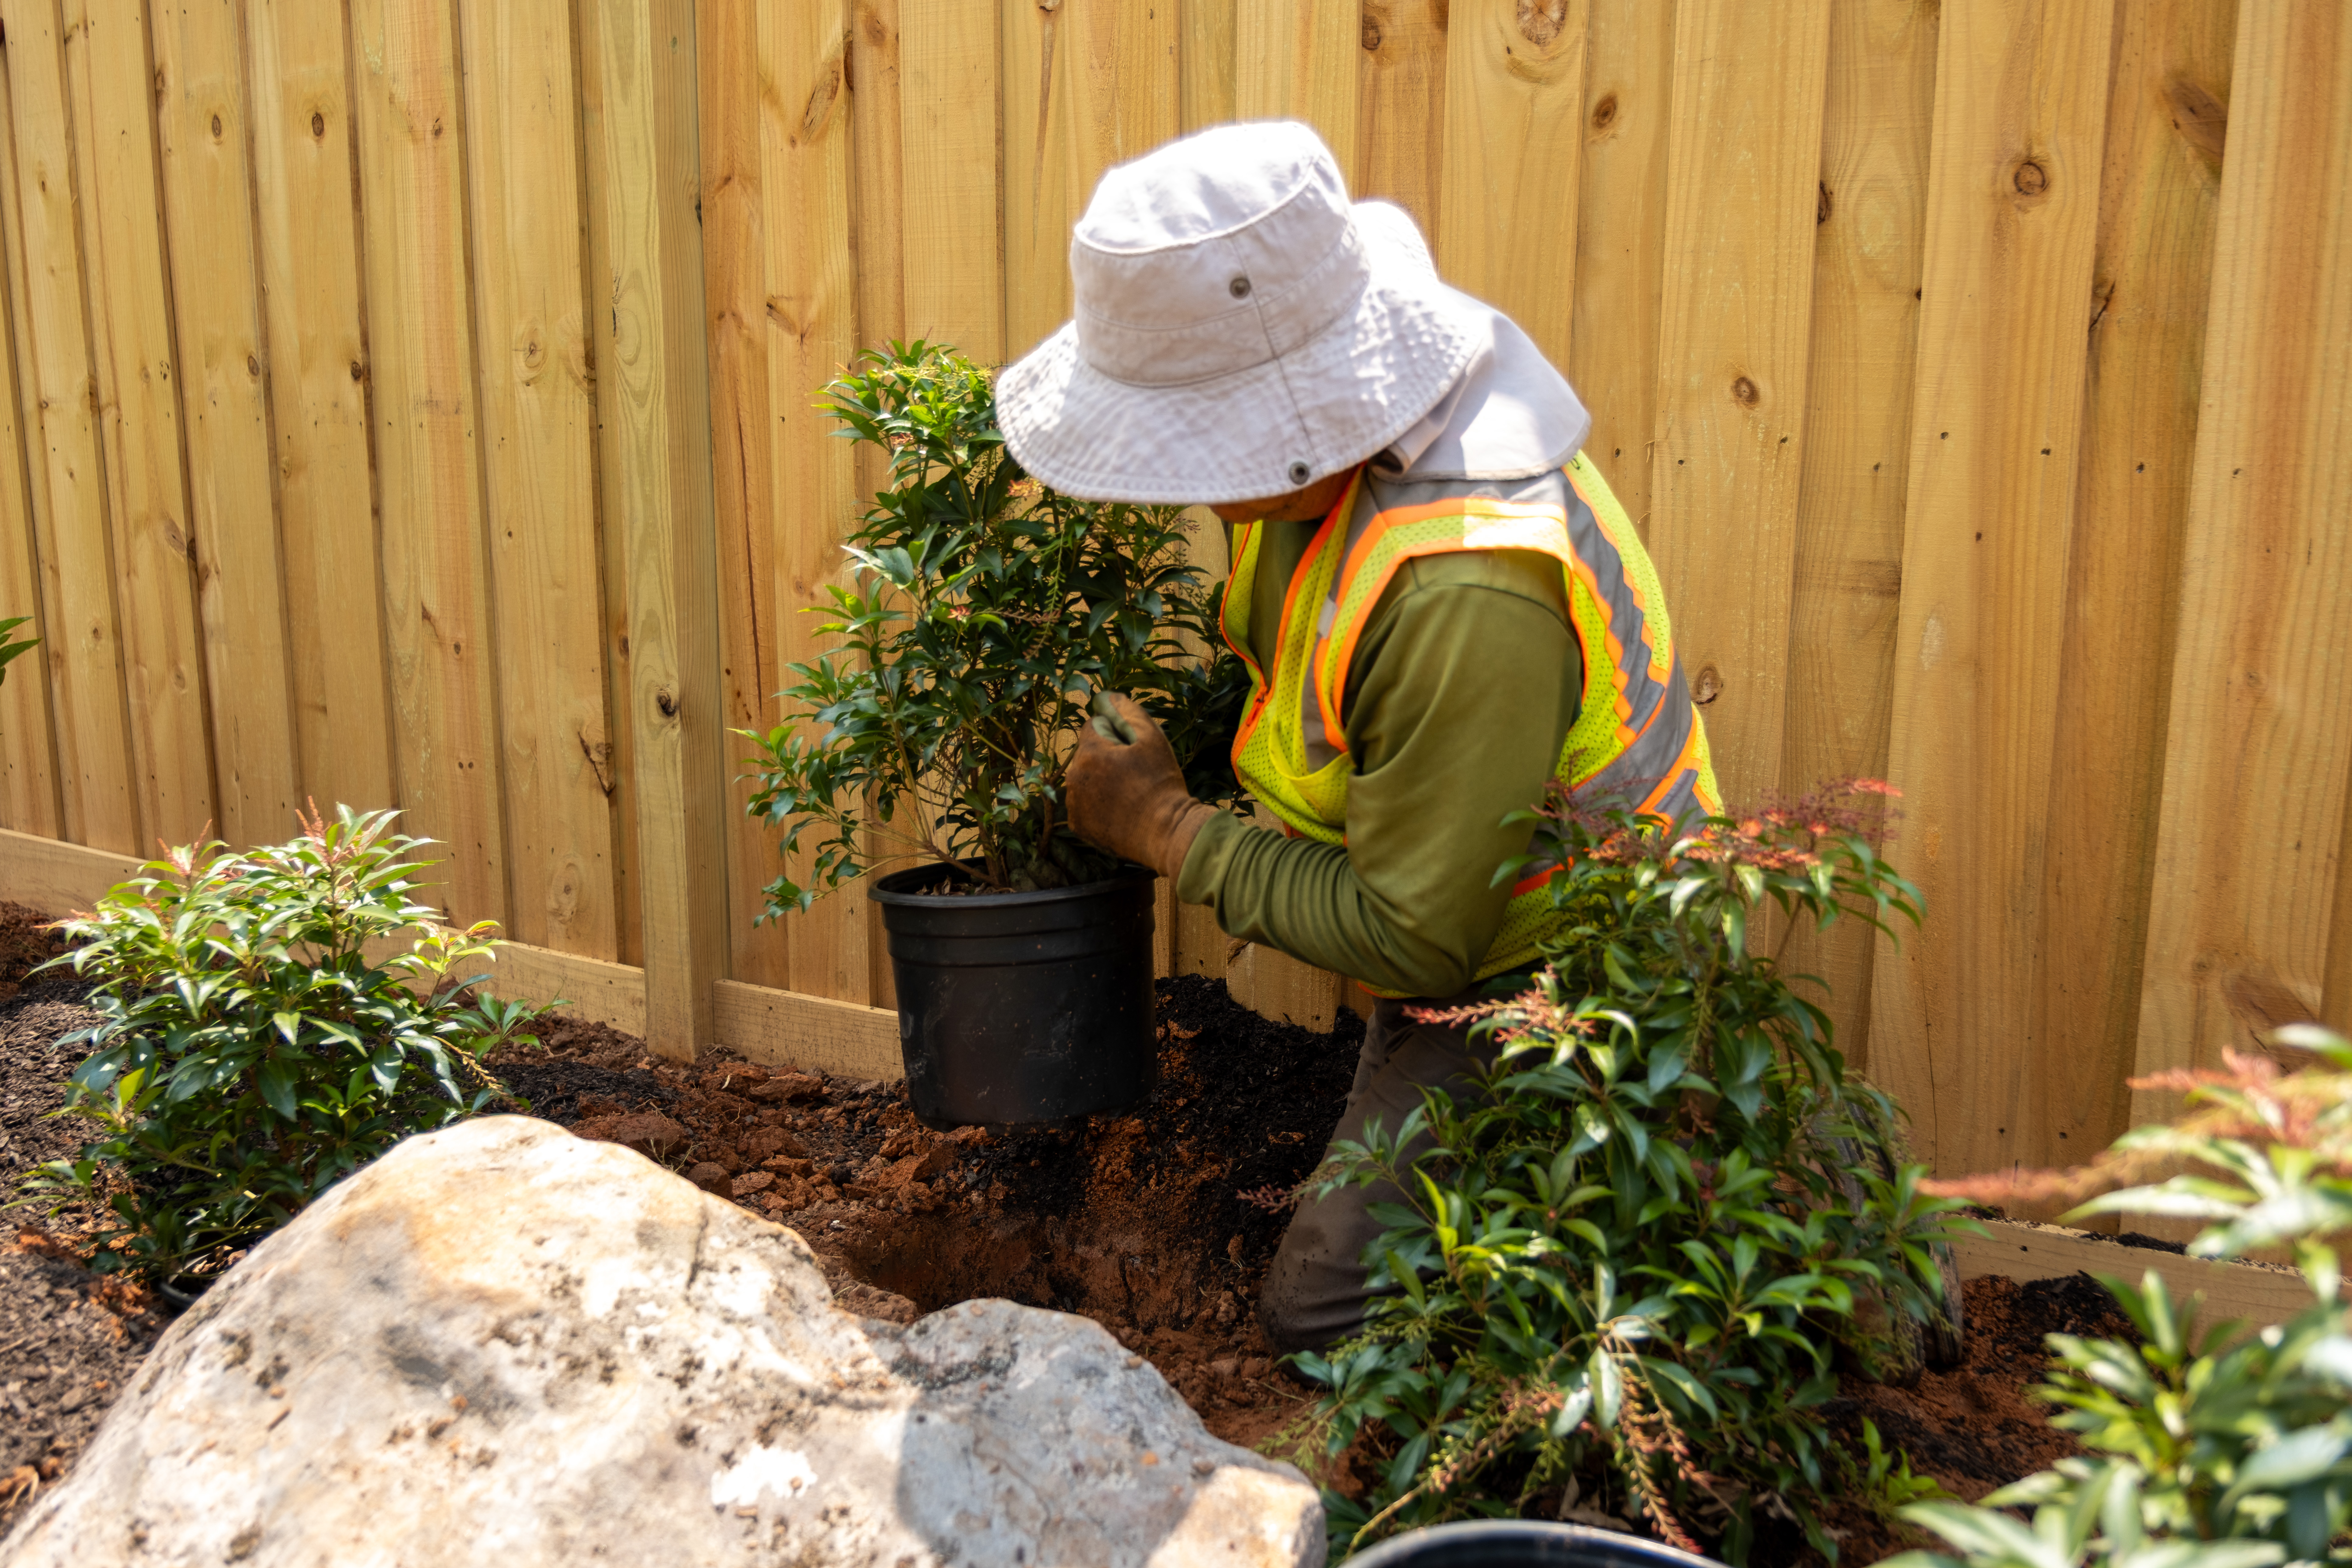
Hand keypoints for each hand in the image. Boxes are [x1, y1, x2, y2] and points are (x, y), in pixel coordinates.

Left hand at [1065, 693, 1215, 878]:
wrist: (1167, 833)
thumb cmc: (1162, 783)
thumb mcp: (1151, 738)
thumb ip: (1126, 711)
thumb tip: (1106, 696)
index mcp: (1090, 752)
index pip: (1096, 726)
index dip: (1118, 734)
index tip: (1136, 751)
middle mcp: (1074, 777)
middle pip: (1089, 752)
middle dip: (1108, 756)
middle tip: (1136, 773)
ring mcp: (1074, 804)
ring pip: (1086, 777)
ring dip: (1102, 778)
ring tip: (1130, 792)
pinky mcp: (1079, 825)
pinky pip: (1085, 803)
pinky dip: (1098, 803)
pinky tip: (1121, 809)